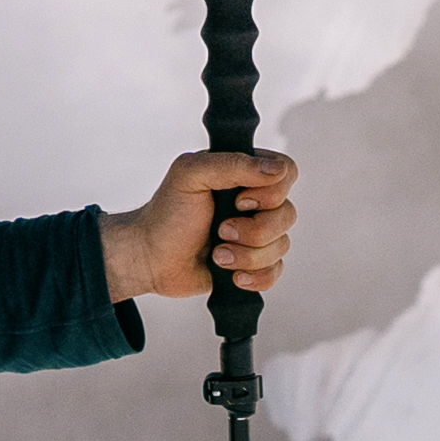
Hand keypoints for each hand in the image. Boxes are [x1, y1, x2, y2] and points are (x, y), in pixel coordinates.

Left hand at [105, 146, 298, 304]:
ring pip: (281, 246)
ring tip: (217, 255)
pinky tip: (230, 274)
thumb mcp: (190, 175)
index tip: (238, 199)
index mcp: (245, 174)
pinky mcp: (253, 264)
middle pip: (288, 214)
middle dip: (254, 230)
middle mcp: (255, 202)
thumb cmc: (166, 214)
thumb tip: (276, 170)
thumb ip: (232, 164)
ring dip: (246, 255)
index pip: (286, 172)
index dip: (270, 191)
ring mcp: (256, 234)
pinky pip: (274, 272)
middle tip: (221, 230)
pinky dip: (254, 276)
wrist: (151, 258)